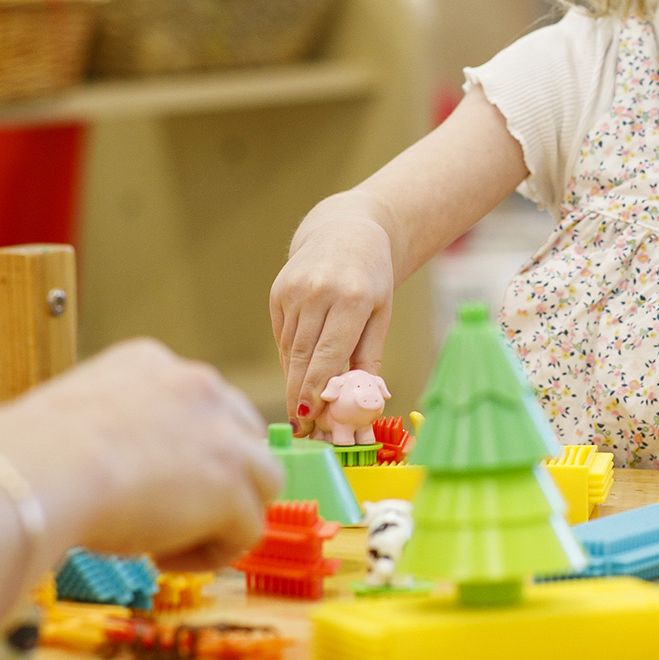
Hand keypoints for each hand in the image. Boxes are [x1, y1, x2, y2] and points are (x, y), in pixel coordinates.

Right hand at [0, 339, 282, 570]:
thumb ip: (102, 429)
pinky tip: (163, 559)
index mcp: (151, 363)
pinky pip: (247, 529)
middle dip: (218, 476)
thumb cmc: (30, 453)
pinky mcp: (234, 485)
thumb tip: (91, 461)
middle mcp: (198, 385)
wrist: (44, 467)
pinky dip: (211, 553)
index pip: (196, 403)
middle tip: (170, 514)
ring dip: (223, 516)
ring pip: (260, 480)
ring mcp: (225, 434)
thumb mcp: (70, 417)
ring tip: (168, 544)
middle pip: (241, 434)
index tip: (146, 483)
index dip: (182, 450)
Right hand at [270, 215, 394, 433]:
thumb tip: (366, 400)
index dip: (317, 390)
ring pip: (290, 349)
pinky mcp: (278, 292)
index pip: (329, 354)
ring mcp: (294, 291)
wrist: (345, 231)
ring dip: (294, 380)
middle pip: (304, 356)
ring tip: (301, 409)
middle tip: (302, 427)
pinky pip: (283, 335)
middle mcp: (319, 292)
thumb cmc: (371, 277)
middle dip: (301, 395)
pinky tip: (298, 373)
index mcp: (351, 298)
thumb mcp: (380, 313)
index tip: (312, 419)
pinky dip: (291, 357)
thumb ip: (370, 356)